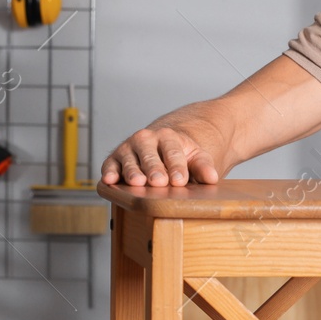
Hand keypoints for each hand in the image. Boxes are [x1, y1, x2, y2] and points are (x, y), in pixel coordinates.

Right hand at [100, 122, 222, 186]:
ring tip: (137, 182)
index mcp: (168, 137)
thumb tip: (211, 178)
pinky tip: (109, 180)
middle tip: (159, 182)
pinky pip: (110, 164)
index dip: (176, 167)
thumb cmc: (180, 155)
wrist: (162, 144)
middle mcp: (145, 139)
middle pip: (150, 156)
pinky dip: (109, 171)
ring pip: (129, 160)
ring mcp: (129, 148)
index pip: (172, 152)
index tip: (179, 181)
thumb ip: (203, 167)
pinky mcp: (115, 159)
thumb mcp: (196, 157)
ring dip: (132, 171)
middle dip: (154, 169)